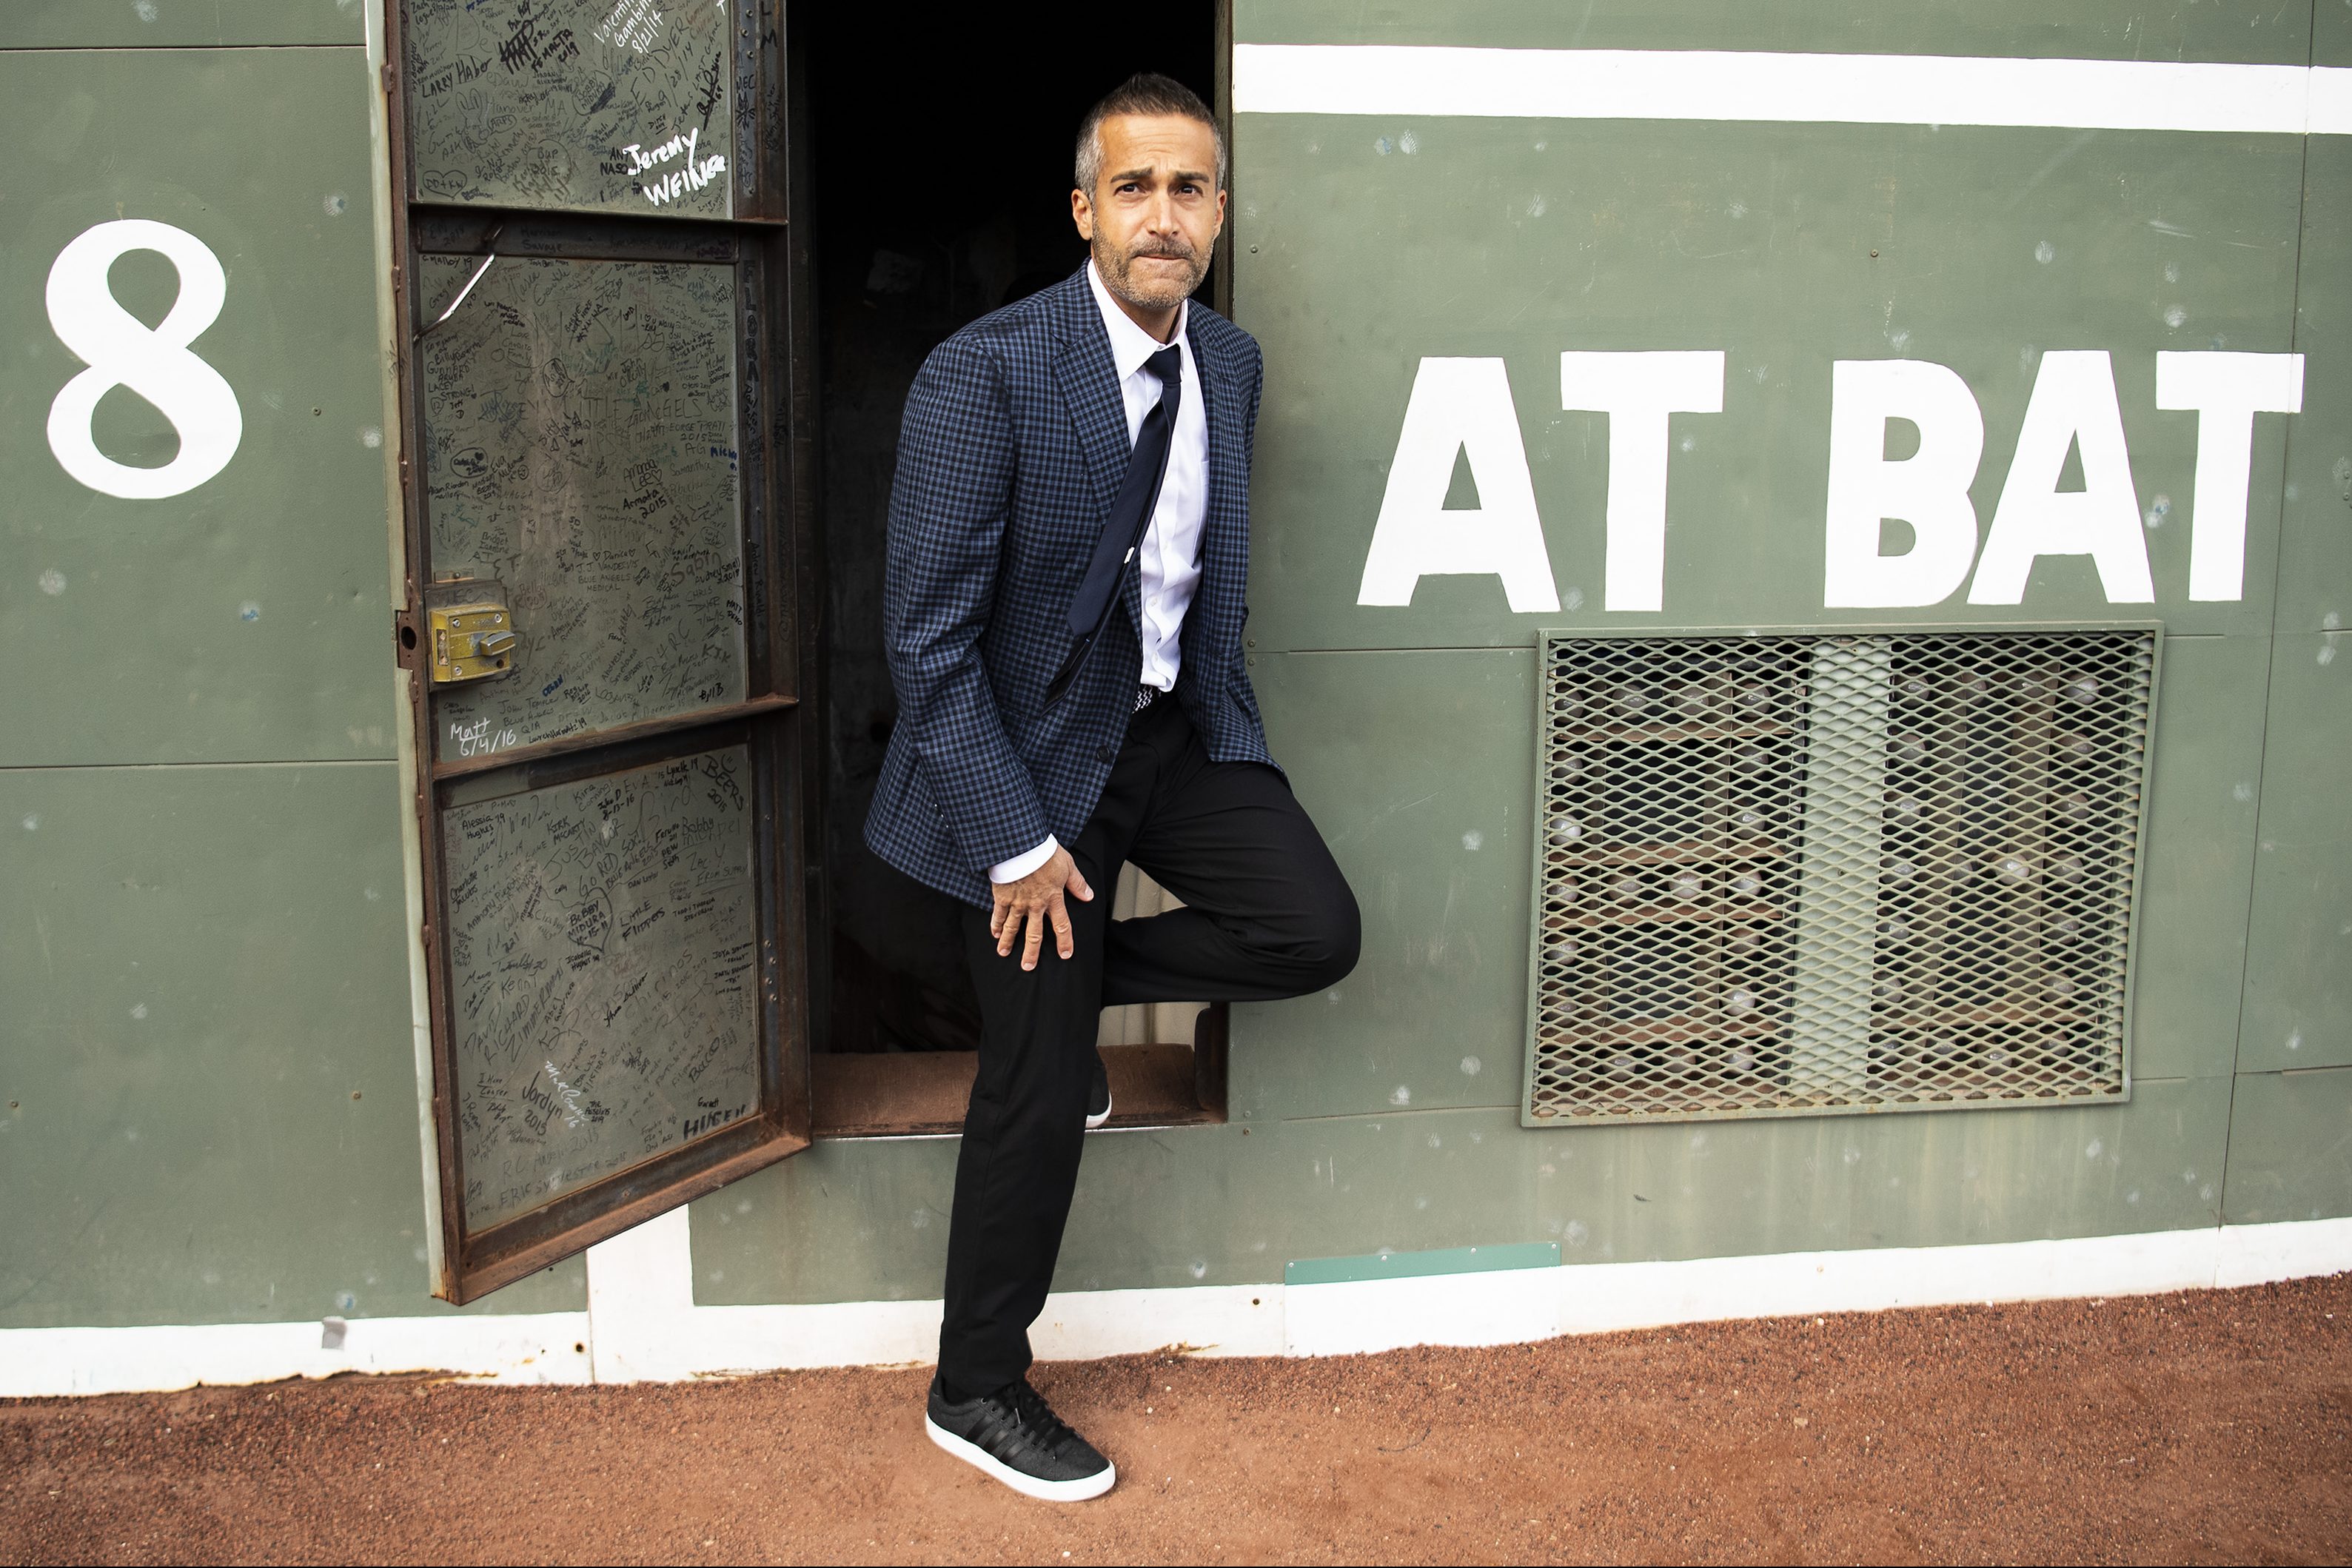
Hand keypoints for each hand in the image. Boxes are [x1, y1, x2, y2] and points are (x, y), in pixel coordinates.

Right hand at [990, 847, 1093, 969]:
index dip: (1064, 941)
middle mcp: (1035, 905)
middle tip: (1028, 967)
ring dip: (1009, 942)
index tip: (1065, 954)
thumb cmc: (1044, 852)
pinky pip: (998, 915)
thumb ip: (1077, 883)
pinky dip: (996, 925)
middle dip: (1031, 953)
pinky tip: (994, 934)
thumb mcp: (1067, 865)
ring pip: (1013, 927)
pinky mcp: (1002, 896)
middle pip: (1034, 934)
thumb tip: (1089, 896)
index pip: (1062, 925)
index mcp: (1053, 898)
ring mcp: (1017, 902)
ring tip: (1004, 954)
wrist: (1021, 844)